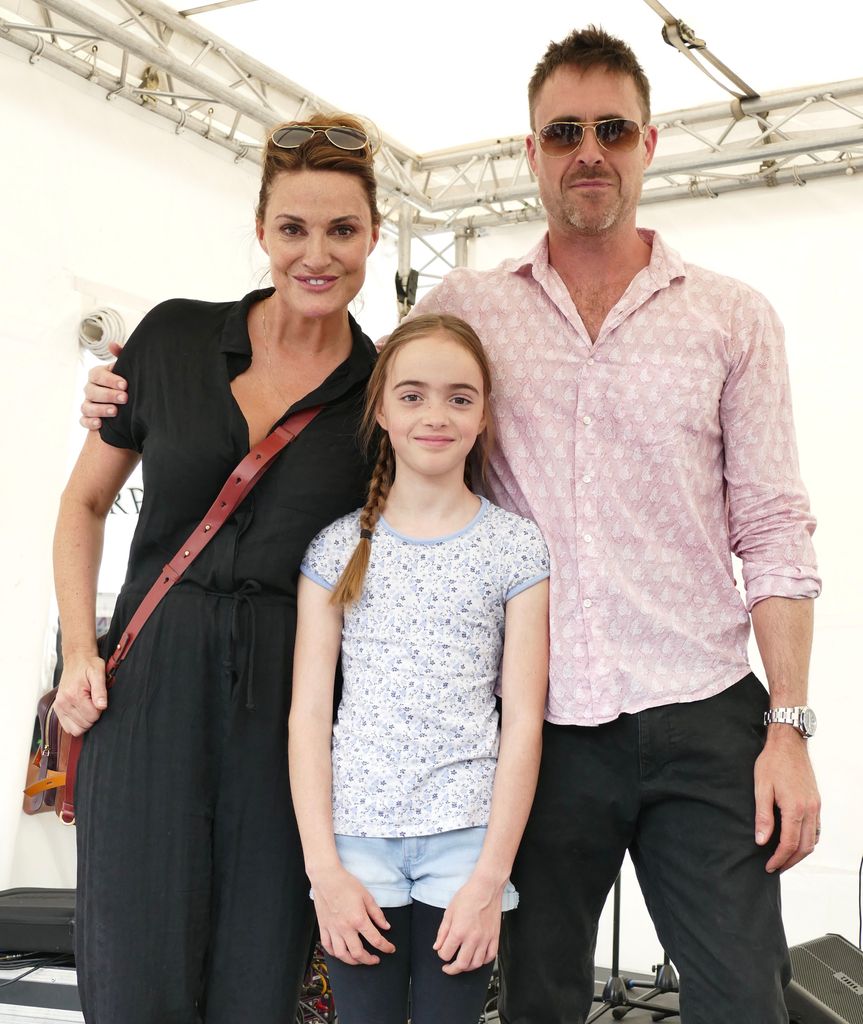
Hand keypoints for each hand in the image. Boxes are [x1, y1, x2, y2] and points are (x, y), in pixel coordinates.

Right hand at [54, 653, 108, 735]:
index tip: (99, 700)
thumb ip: (100, 691)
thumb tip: (102, 706)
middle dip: (93, 716)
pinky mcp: (57, 709)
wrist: (76, 659)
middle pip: (85, 724)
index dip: (100, 710)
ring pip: (76, 729)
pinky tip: (81, 712)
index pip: (92, 716)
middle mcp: (64, 702)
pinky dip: (76, 724)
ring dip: (85, 721)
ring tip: (87, 707)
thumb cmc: (88, 665)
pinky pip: (67, 727)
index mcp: (74, 694)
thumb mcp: (98, 673)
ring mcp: (59, 707)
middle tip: (94, 702)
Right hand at [80, 341, 126, 429]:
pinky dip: (90, 422)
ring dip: (100, 409)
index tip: (125, 384)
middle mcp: (90, 389)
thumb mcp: (125, 369)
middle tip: (124, 398)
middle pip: (92, 391)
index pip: (98, 375)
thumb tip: (113, 344)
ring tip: (115, 412)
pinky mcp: (88, 418)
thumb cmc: (125, 383)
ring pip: (87, 406)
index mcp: (97, 375)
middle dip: (108, 395)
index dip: (110, 379)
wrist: (128, 403)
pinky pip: (84, 421)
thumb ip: (121, 356)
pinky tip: (100, 423)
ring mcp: (88, 403)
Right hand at [312, 867, 394, 965]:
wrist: (326, 878)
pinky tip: (341, 952)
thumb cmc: (346, 884)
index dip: (386, 947)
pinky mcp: (323, 928)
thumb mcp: (367, 896)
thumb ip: (377, 914)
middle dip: (369, 960)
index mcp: (358, 919)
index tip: (390, 949)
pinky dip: (335, 954)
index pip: (376, 940)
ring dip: (352, 961)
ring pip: (342, 955)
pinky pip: (328, 947)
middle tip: (375, 959)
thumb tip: (386, 926)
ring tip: (359, 959)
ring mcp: (333, 929)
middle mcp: (345, 928)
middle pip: (358, 953)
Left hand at [434, 877, 502, 974]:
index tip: (442, 951)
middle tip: (448, 967)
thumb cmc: (468, 896)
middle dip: (452, 969)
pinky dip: (483, 962)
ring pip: (476, 964)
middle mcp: (472, 938)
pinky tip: (477, 958)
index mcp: (458, 931)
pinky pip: (490, 957)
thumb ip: (442, 932)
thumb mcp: (449, 911)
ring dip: (467, 967)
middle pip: (461, 964)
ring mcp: (485, 939)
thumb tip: (437, 946)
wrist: (486, 888)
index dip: (441, 954)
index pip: (446, 954)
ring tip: (462, 963)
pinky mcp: (495, 937)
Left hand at [754, 728, 820, 872]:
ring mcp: (815, 805)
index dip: (779, 859)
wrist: (788, 743)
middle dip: (790, 861)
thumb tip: (761, 841)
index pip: (789, 843)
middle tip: (776, 868)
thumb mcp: (761, 787)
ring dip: (801, 853)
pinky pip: (816, 828)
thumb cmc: (772, 762)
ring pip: (813, 839)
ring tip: (785, 859)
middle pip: (805, 847)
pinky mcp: (816, 801)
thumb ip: (762, 816)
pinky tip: (796, 841)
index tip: (769, 867)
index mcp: (795, 807)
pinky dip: (808, 840)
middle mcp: (810, 809)